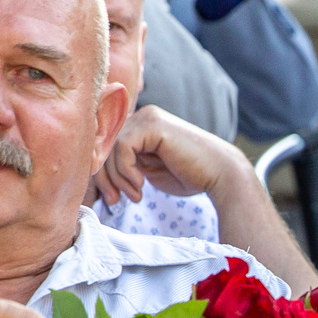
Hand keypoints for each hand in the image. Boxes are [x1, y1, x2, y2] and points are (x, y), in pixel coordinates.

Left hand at [97, 105, 249, 205]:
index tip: (113, 197)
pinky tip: (141, 185)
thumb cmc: (190, 176)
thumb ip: (127, 165)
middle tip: (115, 200)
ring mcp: (148, 117)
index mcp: (141, 126)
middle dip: (106, 177)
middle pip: (104, 145)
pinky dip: (126, 171)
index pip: (107, 146)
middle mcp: (143, 116)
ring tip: (135, 196)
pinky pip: (122, 147)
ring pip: (111, 148)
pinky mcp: (153, 125)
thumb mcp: (149, 171)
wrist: (221, 174)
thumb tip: (97, 171)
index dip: (104, 172)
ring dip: (118, 178)